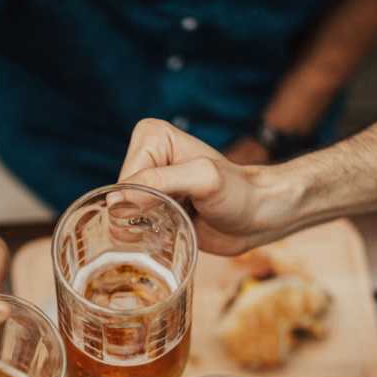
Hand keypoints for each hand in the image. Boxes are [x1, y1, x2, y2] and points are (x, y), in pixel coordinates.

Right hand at [118, 119, 296, 255]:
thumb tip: (117, 199)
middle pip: (119, 199)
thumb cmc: (239, 193)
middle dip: (140, 217)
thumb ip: (160, 183)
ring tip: (173, 227)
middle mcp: (146, 157)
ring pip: (121, 216)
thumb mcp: (203, 180)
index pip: (124, 179)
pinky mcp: (152, 208)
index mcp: (152, 137)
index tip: (177, 204)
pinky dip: (143, 239)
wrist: (259, 217)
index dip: (142, 201)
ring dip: (141, 231)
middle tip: (175, 219)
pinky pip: (130, 228)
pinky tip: (168, 237)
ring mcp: (148, 185)